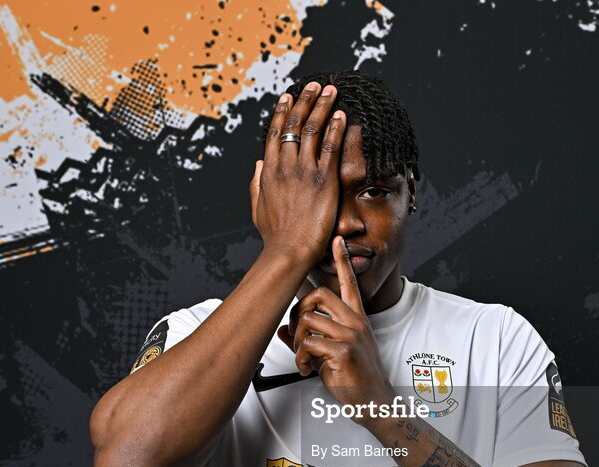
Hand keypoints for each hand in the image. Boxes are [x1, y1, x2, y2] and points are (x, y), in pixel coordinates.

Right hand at [249, 83, 346, 266]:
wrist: (289, 251)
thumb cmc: (275, 236)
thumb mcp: (258, 208)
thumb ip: (257, 184)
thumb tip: (258, 164)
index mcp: (269, 172)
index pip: (275, 132)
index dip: (282, 111)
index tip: (288, 95)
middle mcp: (285, 166)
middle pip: (294, 124)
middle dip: (304, 100)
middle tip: (314, 84)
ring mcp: (305, 172)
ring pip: (312, 129)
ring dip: (322, 106)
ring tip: (331, 91)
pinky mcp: (324, 180)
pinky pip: (330, 147)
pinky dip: (335, 128)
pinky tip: (341, 114)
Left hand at [277, 236, 395, 414]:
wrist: (372, 401)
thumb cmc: (355, 377)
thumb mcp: (330, 353)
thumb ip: (308, 338)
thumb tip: (282, 330)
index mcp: (356, 319)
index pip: (349, 283)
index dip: (342, 260)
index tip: (336, 240)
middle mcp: (355, 322)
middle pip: (319, 293)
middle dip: (298, 309)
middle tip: (295, 330)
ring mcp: (351, 335)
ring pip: (309, 320)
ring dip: (296, 340)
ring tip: (302, 356)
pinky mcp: (343, 350)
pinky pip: (309, 343)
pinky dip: (300, 358)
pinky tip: (307, 368)